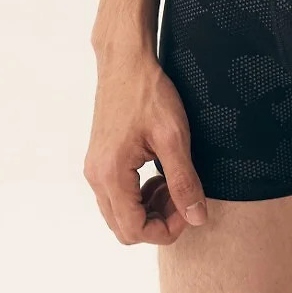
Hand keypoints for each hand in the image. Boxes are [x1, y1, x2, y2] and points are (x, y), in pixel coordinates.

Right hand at [83, 48, 207, 244]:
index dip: (166, 229)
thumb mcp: (173, 137)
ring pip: (120, 213)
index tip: (189, 208)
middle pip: (125, 228)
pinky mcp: (99, 159)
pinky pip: (117, 195)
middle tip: (183, 196)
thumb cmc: (148, 93)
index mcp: (111, 175)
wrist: (125, 61)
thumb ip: (184, 181)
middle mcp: (96, 177)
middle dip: (158, 220)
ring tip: (173, 183)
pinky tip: (158, 174)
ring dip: (149, 209)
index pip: (135, 230)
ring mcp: (94, 169)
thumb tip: (197, 219)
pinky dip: (139, 195)